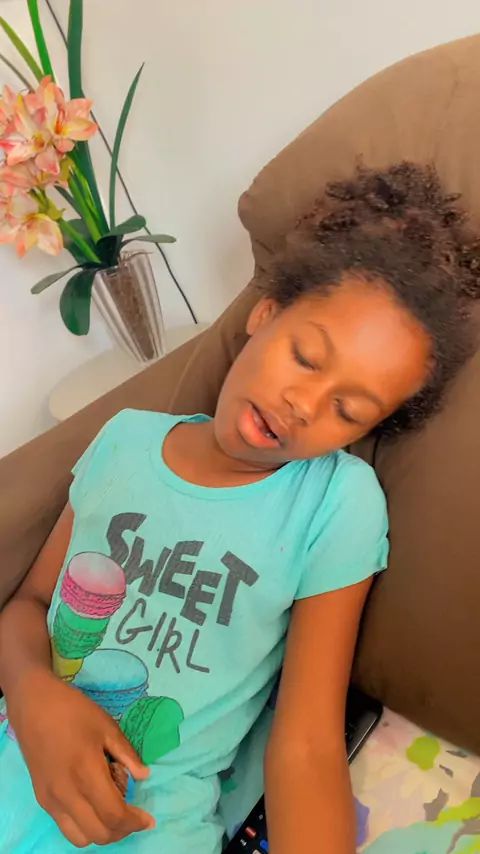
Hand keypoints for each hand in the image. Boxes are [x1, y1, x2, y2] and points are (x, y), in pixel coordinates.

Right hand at [6, 669, 154, 847]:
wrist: (34, 705)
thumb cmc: (73, 711)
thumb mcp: (107, 726)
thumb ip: (127, 754)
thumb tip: (144, 775)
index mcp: (86, 773)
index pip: (114, 814)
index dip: (134, 822)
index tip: (148, 820)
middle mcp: (67, 793)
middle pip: (99, 833)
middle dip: (122, 831)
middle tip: (134, 817)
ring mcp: (51, 799)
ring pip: (80, 838)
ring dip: (102, 833)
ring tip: (114, 814)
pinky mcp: (42, 799)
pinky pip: (65, 827)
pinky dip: (84, 828)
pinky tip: (93, 808)